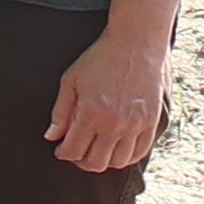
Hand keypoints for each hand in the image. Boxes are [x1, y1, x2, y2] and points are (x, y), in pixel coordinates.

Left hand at [45, 26, 173, 176]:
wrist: (137, 41)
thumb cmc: (101, 57)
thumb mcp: (72, 80)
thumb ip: (61, 111)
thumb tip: (52, 137)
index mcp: (91, 114)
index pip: (73, 151)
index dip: (64, 154)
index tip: (62, 149)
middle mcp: (114, 124)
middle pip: (95, 163)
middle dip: (81, 160)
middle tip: (78, 151)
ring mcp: (135, 125)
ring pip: (117, 162)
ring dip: (105, 160)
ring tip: (98, 148)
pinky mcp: (151, 121)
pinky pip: (140, 152)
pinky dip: (127, 156)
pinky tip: (118, 147)